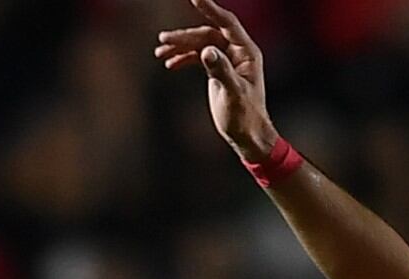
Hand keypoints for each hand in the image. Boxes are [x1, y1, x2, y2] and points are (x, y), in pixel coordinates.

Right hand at [155, 0, 281, 165]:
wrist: (248, 136)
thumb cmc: (245, 117)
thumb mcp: (232, 94)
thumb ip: (220, 71)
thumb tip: (206, 51)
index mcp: (246, 52)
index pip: (226, 23)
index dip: (210, 8)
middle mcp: (238, 52)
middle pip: (207, 34)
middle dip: (184, 36)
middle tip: (162, 40)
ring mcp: (228, 60)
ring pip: (201, 44)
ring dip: (180, 46)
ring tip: (159, 52)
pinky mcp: (218, 70)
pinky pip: (199, 57)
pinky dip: (184, 58)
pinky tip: (169, 64)